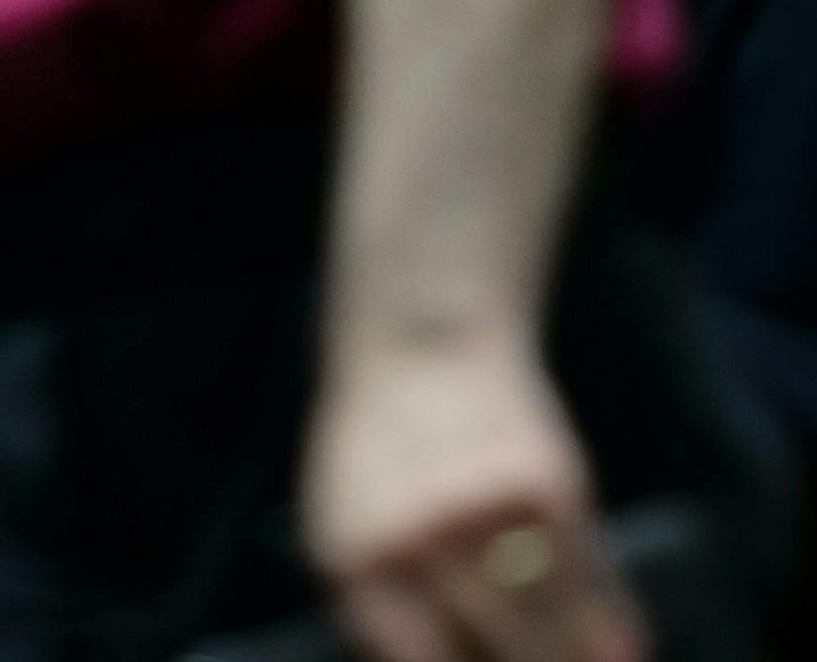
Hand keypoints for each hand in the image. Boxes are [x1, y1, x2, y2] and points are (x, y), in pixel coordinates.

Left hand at [302, 337, 643, 661]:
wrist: (420, 342)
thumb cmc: (385, 448)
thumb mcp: (357, 521)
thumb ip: (398, 604)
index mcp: (351, 557)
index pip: (415, 661)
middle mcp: (411, 537)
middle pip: (489, 649)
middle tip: (540, 660)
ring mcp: (479, 511)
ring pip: (542, 627)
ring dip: (569, 654)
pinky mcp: (544, 483)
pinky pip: (584, 580)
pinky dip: (604, 619)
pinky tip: (620, 645)